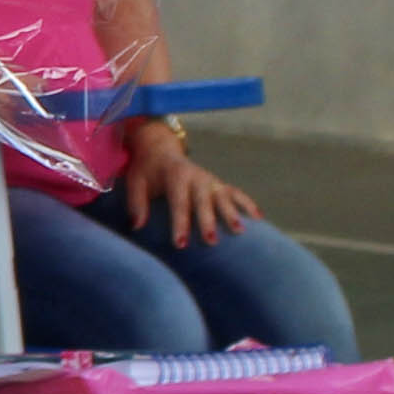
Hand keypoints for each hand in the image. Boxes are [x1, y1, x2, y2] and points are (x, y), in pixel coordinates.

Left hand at [118, 126, 258, 247]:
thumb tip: (136, 227)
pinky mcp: (218, 183)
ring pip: (224, 196)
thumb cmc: (146, 170)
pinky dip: (248, 203)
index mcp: (175, 176)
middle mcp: (196, 177)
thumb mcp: (135, 182)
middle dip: (208, 220)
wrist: (160, 149)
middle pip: (204, 200)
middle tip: (212, 241)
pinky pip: (236, 192)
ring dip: (232, 213)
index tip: (181, 244)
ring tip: (240, 231)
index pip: (178, 202)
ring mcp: (210, 180)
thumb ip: (136, 203)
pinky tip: (259, 218)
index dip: (180, 223)